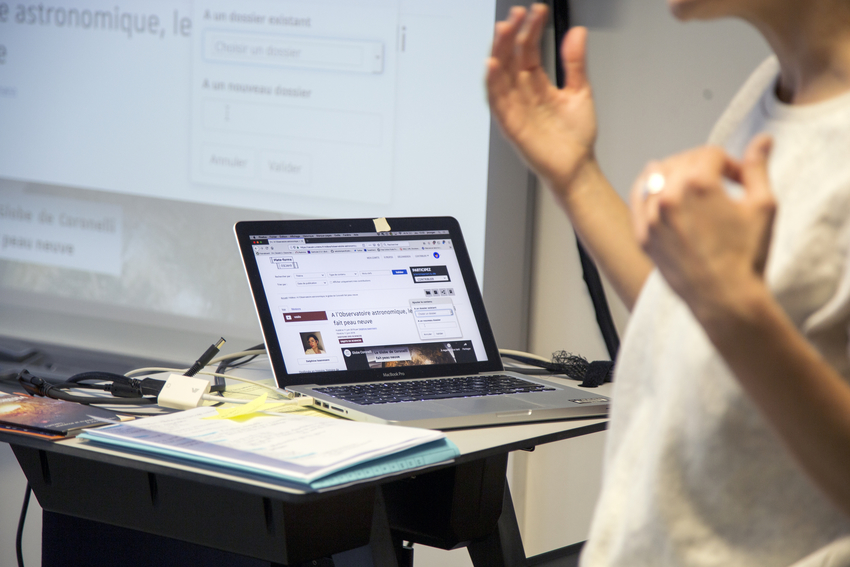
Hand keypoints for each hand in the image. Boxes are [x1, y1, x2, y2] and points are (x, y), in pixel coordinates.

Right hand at [486, 4, 597, 194]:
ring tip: (503, 30)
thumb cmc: (575, 137)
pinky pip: (497, 102)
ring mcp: (515, 109)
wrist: (577, 168)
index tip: (536, 11)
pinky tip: (493, 65)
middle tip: (517, 14)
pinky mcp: (511, 125)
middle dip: (512, 35)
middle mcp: (523, 94)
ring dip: (499, 52)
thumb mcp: (579, 91)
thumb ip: (574, 63)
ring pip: (500, 76)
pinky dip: (493, 84)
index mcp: (537, 84)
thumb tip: (576, 34)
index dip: (531, 29)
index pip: (528, 50)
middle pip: (510, 58)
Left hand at [630, 135, 774, 316]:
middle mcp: (668, 195)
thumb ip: (757, 168)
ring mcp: (651, 216)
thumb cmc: (746, 256)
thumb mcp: (762, 206)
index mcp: (698, 183)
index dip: (731, 164)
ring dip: (676, 173)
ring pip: (656, 174)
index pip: (712, 153)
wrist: (724, 298)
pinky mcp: (642, 235)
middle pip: (683, 160)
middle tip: (721, 184)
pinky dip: (649, 189)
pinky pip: (637, 198)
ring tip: (692, 187)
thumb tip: (763, 139)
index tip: (740, 180)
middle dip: (705, 166)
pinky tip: (663, 194)